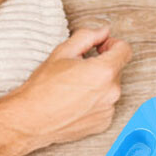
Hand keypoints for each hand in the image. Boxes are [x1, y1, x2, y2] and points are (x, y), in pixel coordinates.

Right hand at [0, 26, 131, 151]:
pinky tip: (76, 102)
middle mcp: (111, 92)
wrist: (31, 119)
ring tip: (74, 88)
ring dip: (99, 84)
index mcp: (104, 71)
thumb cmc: (43, 88)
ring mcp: (108, 110)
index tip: (100, 48)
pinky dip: (95, 102)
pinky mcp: (104, 123)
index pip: (125, 50)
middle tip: (78, 70)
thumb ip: (87, 36)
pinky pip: (105, 105)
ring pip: (110, 88)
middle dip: (101, 66)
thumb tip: (103, 32)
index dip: (112, 44)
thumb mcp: (62, 52)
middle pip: (116, 70)